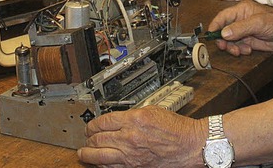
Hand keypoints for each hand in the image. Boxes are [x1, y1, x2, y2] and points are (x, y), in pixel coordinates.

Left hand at [78, 106, 206, 167]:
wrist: (189, 145)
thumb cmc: (176, 128)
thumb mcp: (153, 110)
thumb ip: (133, 114)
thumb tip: (118, 118)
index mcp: (134, 119)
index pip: (103, 121)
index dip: (93, 123)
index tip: (91, 124)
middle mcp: (129, 137)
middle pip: (98, 138)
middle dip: (89, 138)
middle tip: (86, 137)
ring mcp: (130, 155)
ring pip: (99, 156)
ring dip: (88, 154)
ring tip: (83, 153)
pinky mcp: (134, 167)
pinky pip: (111, 167)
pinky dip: (101, 165)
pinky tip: (98, 162)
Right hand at [208, 0, 272, 55]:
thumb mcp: (258, 23)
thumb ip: (240, 28)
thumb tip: (224, 33)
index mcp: (241, 10)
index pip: (223, 16)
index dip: (215, 25)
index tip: (210, 34)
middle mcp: (240, 20)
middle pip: (224, 30)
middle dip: (223, 40)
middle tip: (225, 47)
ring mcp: (244, 31)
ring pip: (229, 40)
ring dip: (232, 47)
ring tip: (240, 50)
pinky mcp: (248, 41)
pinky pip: (237, 46)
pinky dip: (239, 50)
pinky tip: (248, 50)